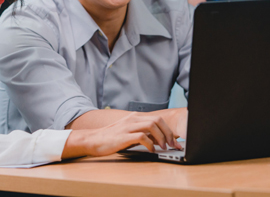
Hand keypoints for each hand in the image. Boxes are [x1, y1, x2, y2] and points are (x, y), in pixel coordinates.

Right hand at [61, 112, 181, 158]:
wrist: (94, 140)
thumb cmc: (112, 138)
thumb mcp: (129, 132)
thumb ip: (143, 133)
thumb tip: (160, 140)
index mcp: (135, 117)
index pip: (158, 119)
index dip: (169, 130)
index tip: (176, 141)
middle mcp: (133, 119)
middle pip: (157, 120)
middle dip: (168, 133)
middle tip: (173, 145)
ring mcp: (128, 126)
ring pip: (151, 126)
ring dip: (161, 138)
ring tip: (164, 148)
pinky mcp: (123, 136)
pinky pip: (141, 137)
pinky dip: (150, 144)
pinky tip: (151, 151)